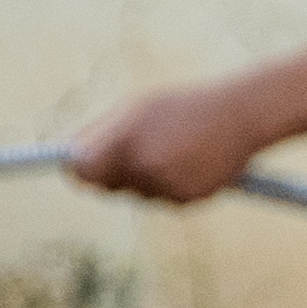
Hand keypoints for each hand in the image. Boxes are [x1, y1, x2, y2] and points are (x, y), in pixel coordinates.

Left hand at [61, 85, 267, 204]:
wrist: (239, 116)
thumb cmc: (180, 106)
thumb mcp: (135, 108)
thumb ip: (98, 133)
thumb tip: (67, 156)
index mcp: (126, 138)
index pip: (83, 169)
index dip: (76, 170)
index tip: (72, 166)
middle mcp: (145, 166)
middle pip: (106, 184)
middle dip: (108, 172)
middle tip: (126, 150)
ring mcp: (166, 186)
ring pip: (134, 192)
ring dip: (140, 177)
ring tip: (166, 147)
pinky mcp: (186, 200)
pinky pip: (161, 198)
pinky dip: (165, 185)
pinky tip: (184, 161)